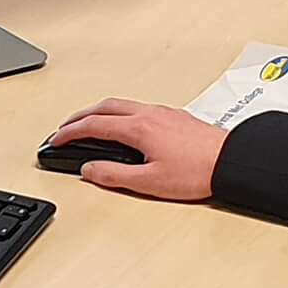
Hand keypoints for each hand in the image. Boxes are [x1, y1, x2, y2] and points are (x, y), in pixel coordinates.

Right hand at [52, 98, 228, 199]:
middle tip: (65, 128)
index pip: (93, 126)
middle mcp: (149, 114)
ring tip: (89, 124)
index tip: (56, 141)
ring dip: (99, 112)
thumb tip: (90, 170)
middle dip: (79, 117)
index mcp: (139, 128)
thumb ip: (114, 175)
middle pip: (104, 107)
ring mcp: (163, 112)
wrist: (231, 161)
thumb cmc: (198, 171)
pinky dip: (119, 113)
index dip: (70, 134)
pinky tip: (124, 124)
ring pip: (121, 104)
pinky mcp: (175, 116)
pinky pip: (138, 107)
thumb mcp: (149, 182)